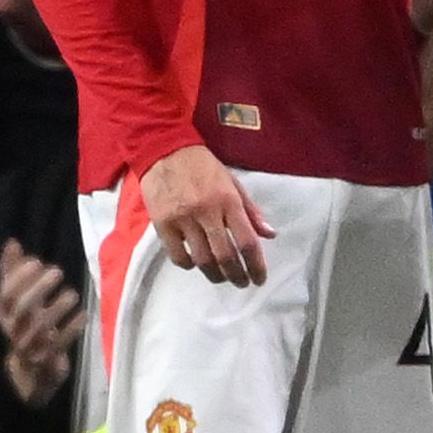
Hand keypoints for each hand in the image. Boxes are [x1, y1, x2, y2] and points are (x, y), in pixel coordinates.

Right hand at [0, 237, 84, 408]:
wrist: (29, 373)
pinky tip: (83, 314)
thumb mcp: (17, 301)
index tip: (36, 260)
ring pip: (41, 326)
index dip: (19, 277)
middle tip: (57, 271)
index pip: (5, 294)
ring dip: (58, 306)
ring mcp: (30, 345)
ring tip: (72, 293)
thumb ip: (12, 272)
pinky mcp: (47, 359)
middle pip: (21, 308)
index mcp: (4, 313)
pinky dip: (73, 327)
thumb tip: (12, 242)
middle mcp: (13, 329)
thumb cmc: (25, 327)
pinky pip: (60, 343)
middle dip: (38, 287)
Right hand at [139, 143, 274, 284]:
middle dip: (237, 275)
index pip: (247, 241)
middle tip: (242, 283)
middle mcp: (206, 212)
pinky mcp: (162, 223)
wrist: (165, 150)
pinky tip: (195, 264)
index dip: (256, 265)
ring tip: (222, 278)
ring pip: (202, 259)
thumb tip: (270, 235)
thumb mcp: (232, 182)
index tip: (259, 279)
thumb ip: (251, 210)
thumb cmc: (203, 167)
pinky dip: (189, 265)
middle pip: (225, 255)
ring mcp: (183, 219)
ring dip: (215, 275)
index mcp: (228, 201)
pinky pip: (178, 255)